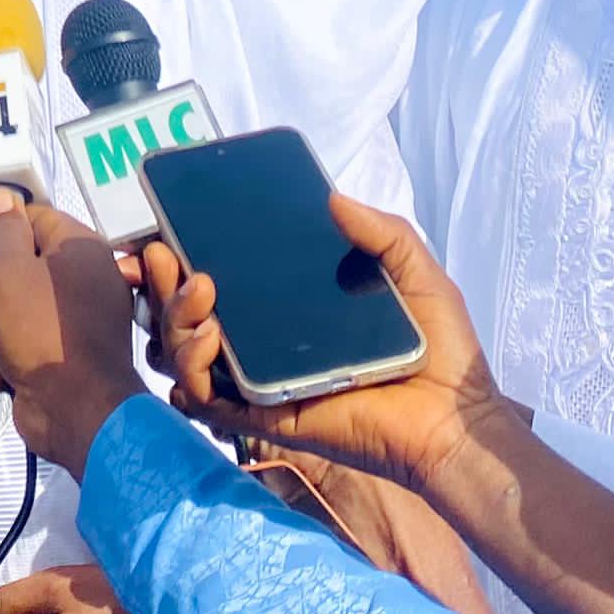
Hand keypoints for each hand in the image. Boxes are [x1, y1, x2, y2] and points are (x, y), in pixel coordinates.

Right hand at [0, 193, 146, 476]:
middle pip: (16, 268)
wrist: (75, 412)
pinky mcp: (58, 361)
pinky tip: (0, 374)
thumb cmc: (44, 333)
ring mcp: (71, 325)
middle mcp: (81, 283)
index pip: (32, 218)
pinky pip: (18, 348)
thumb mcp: (11, 271)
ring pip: (10, 313)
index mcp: (79, 251)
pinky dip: (2, 361)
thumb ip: (1, 231)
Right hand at [150, 194, 517, 499]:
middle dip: (157, 284)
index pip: (216, 280)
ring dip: (173, 319)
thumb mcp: (413, 272)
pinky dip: (195, 369)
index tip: (157, 230)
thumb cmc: (439, 349)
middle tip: (160, 254)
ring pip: (182, 353)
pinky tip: (209, 338)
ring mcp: (258, 380)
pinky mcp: (265, 417)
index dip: (177, 259)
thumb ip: (380, 232)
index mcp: (285, 307)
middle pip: (183, 314)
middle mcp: (261, 342)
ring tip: (199, 291)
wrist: (456, 417)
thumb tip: (331, 197)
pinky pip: (208, 401)